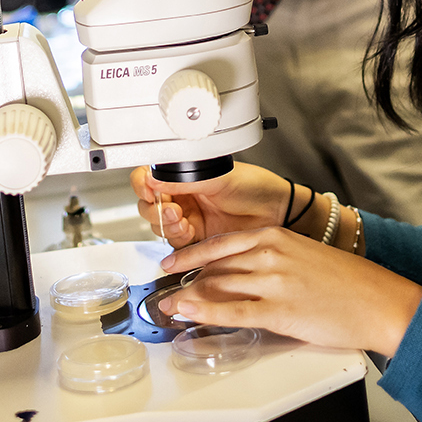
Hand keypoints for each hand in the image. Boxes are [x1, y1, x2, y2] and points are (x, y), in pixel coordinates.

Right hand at [132, 162, 290, 248]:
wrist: (278, 212)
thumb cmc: (255, 187)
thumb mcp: (216, 177)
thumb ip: (183, 180)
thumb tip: (154, 178)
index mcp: (185, 176)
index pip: (150, 178)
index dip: (143, 183)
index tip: (148, 188)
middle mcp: (184, 197)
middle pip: (149, 205)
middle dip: (154, 207)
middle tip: (170, 207)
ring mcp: (190, 219)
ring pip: (160, 226)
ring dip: (165, 223)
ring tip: (181, 219)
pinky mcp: (198, 241)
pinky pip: (176, 245)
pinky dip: (177, 240)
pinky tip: (188, 231)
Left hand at [160, 225, 421, 355]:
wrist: (381, 302)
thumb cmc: (350, 282)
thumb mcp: (305, 256)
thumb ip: (273, 258)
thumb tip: (244, 272)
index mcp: (276, 236)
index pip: (221, 243)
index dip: (191, 255)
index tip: (172, 263)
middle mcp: (271, 254)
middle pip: (214, 266)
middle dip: (184, 280)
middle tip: (162, 290)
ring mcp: (274, 282)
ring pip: (218, 287)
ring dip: (187, 298)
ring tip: (169, 308)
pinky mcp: (280, 311)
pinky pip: (233, 311)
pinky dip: (206, 312)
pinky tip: (190, 315)